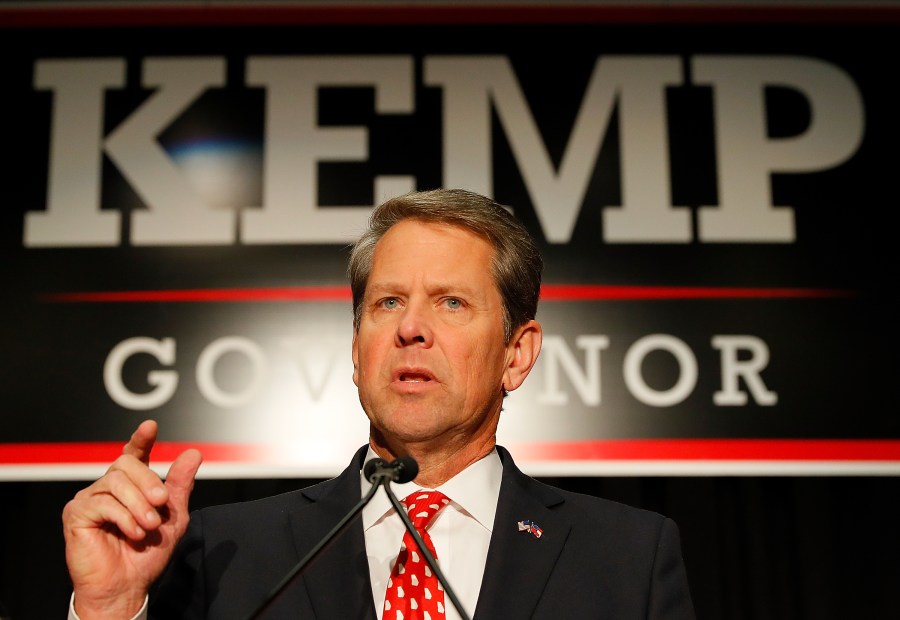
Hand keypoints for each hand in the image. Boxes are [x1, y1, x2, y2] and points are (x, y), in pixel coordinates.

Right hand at [62, 420, 201, 618]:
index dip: (141, 439)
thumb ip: (180, 485)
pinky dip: (123, 517)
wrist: (127, 586)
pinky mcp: (76, 514)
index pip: (134, 455)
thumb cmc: (147, 554)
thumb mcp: (173, 517)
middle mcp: (108, 487)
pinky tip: (132, 532)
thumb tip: (193, 452)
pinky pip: (102, 503)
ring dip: (138, 504)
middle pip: (125, 464)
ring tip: (149, 526)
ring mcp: (89, 499)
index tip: (150, 426)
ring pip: (115, 482)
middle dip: (148, 482)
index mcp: (131, 486)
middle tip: (161, 504)